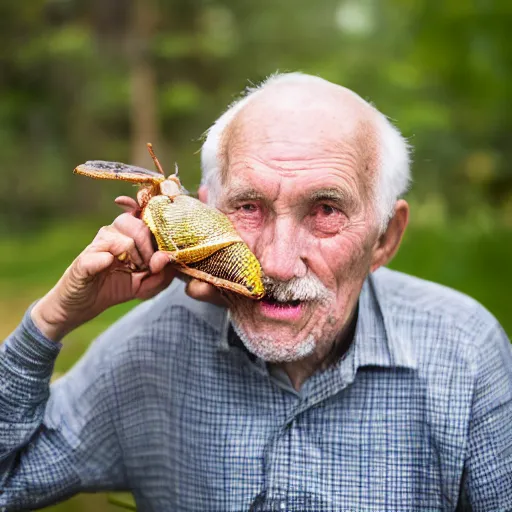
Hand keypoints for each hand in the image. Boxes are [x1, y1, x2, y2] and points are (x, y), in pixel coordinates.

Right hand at [31, 197, 224, 341]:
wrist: (83, 305)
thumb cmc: (119, 288)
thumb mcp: (149, 285)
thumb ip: (163, 274)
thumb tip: (166, 258)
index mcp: (134, 233)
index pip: (150, 214)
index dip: (162, 210)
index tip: (175, 205)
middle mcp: (117, 231)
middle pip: (141, 224)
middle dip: (151, 246)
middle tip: (147, 265)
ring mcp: (100, 242)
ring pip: (126, 235)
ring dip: (135, 254)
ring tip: (132, 269)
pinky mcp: (85, 258)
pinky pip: (101, 254)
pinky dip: (108, 260)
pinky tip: (108, 265)